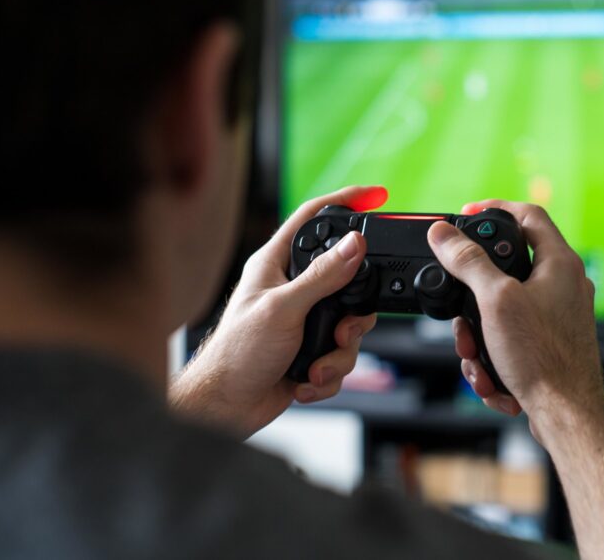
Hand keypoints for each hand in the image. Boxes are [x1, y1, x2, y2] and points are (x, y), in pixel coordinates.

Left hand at [169, 185, 387, 437]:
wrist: (227, 408)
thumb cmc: (236, 354)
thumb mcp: (283, 309)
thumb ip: (322, 277)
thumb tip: (354, 245)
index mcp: (276, 264)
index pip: (314, 218)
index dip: (346, 202)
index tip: (376, 195)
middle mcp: (293, 289)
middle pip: (348, 281)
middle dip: (353, 315)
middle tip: (342, 330)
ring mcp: (303, 320)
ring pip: (350, 325)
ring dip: (338, 354)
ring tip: (316, 365)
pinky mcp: (311, 350)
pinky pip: (342, 355)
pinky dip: (329, 372)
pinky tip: (307, 378)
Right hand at [427, 200, 603, 427]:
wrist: (566, 414)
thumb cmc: (543, 357)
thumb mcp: (495, 301)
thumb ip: (468, 262)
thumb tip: (444, 233)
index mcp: (559, 263)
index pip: (528, 215)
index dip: (494, 209)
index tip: (466, 216)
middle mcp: (564, 285)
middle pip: (506, 270)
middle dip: (473, 296)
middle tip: (462, 313)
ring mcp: (558, 316)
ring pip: (502, 312)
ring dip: (479, 336)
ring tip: (476, 357)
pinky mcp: (549, 344)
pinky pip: (510, 339)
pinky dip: (493, 358)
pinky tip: (492, 378)